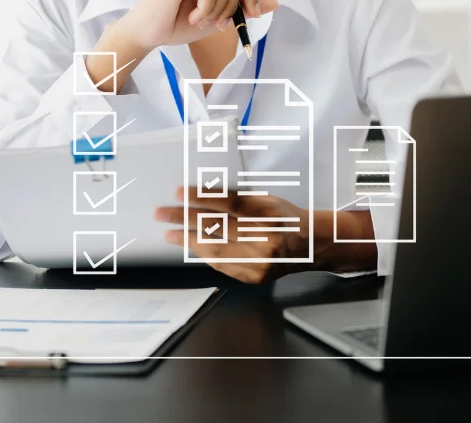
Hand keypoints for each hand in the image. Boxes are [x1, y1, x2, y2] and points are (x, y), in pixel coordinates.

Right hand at [115, 0, 278, 51]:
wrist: (147, 34)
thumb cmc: (177, 23)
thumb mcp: (219, 15)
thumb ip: (243, 6)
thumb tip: (275, 2)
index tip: (248, 15)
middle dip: (234, 5)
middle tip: (218, 24)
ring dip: (218, 11)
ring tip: (200, 21)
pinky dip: (207, 11)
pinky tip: (192, 17)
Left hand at [155, 187, 309, 283]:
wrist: (308, 245)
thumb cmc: (283, 217)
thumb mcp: (265, 200)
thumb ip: (237, 200)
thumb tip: (199, 198)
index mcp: (268, 213)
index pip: (229, 203)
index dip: (201, 197)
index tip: (179, 193)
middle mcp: (264, 239)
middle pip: (216, 226)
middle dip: (184, 219)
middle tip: (162, 214)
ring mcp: (259, 261)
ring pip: (214, 249)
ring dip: (187, 240)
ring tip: (169, 233)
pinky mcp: (254, 277)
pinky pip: (222, 265)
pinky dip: (204, 254)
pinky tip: (191, 246)